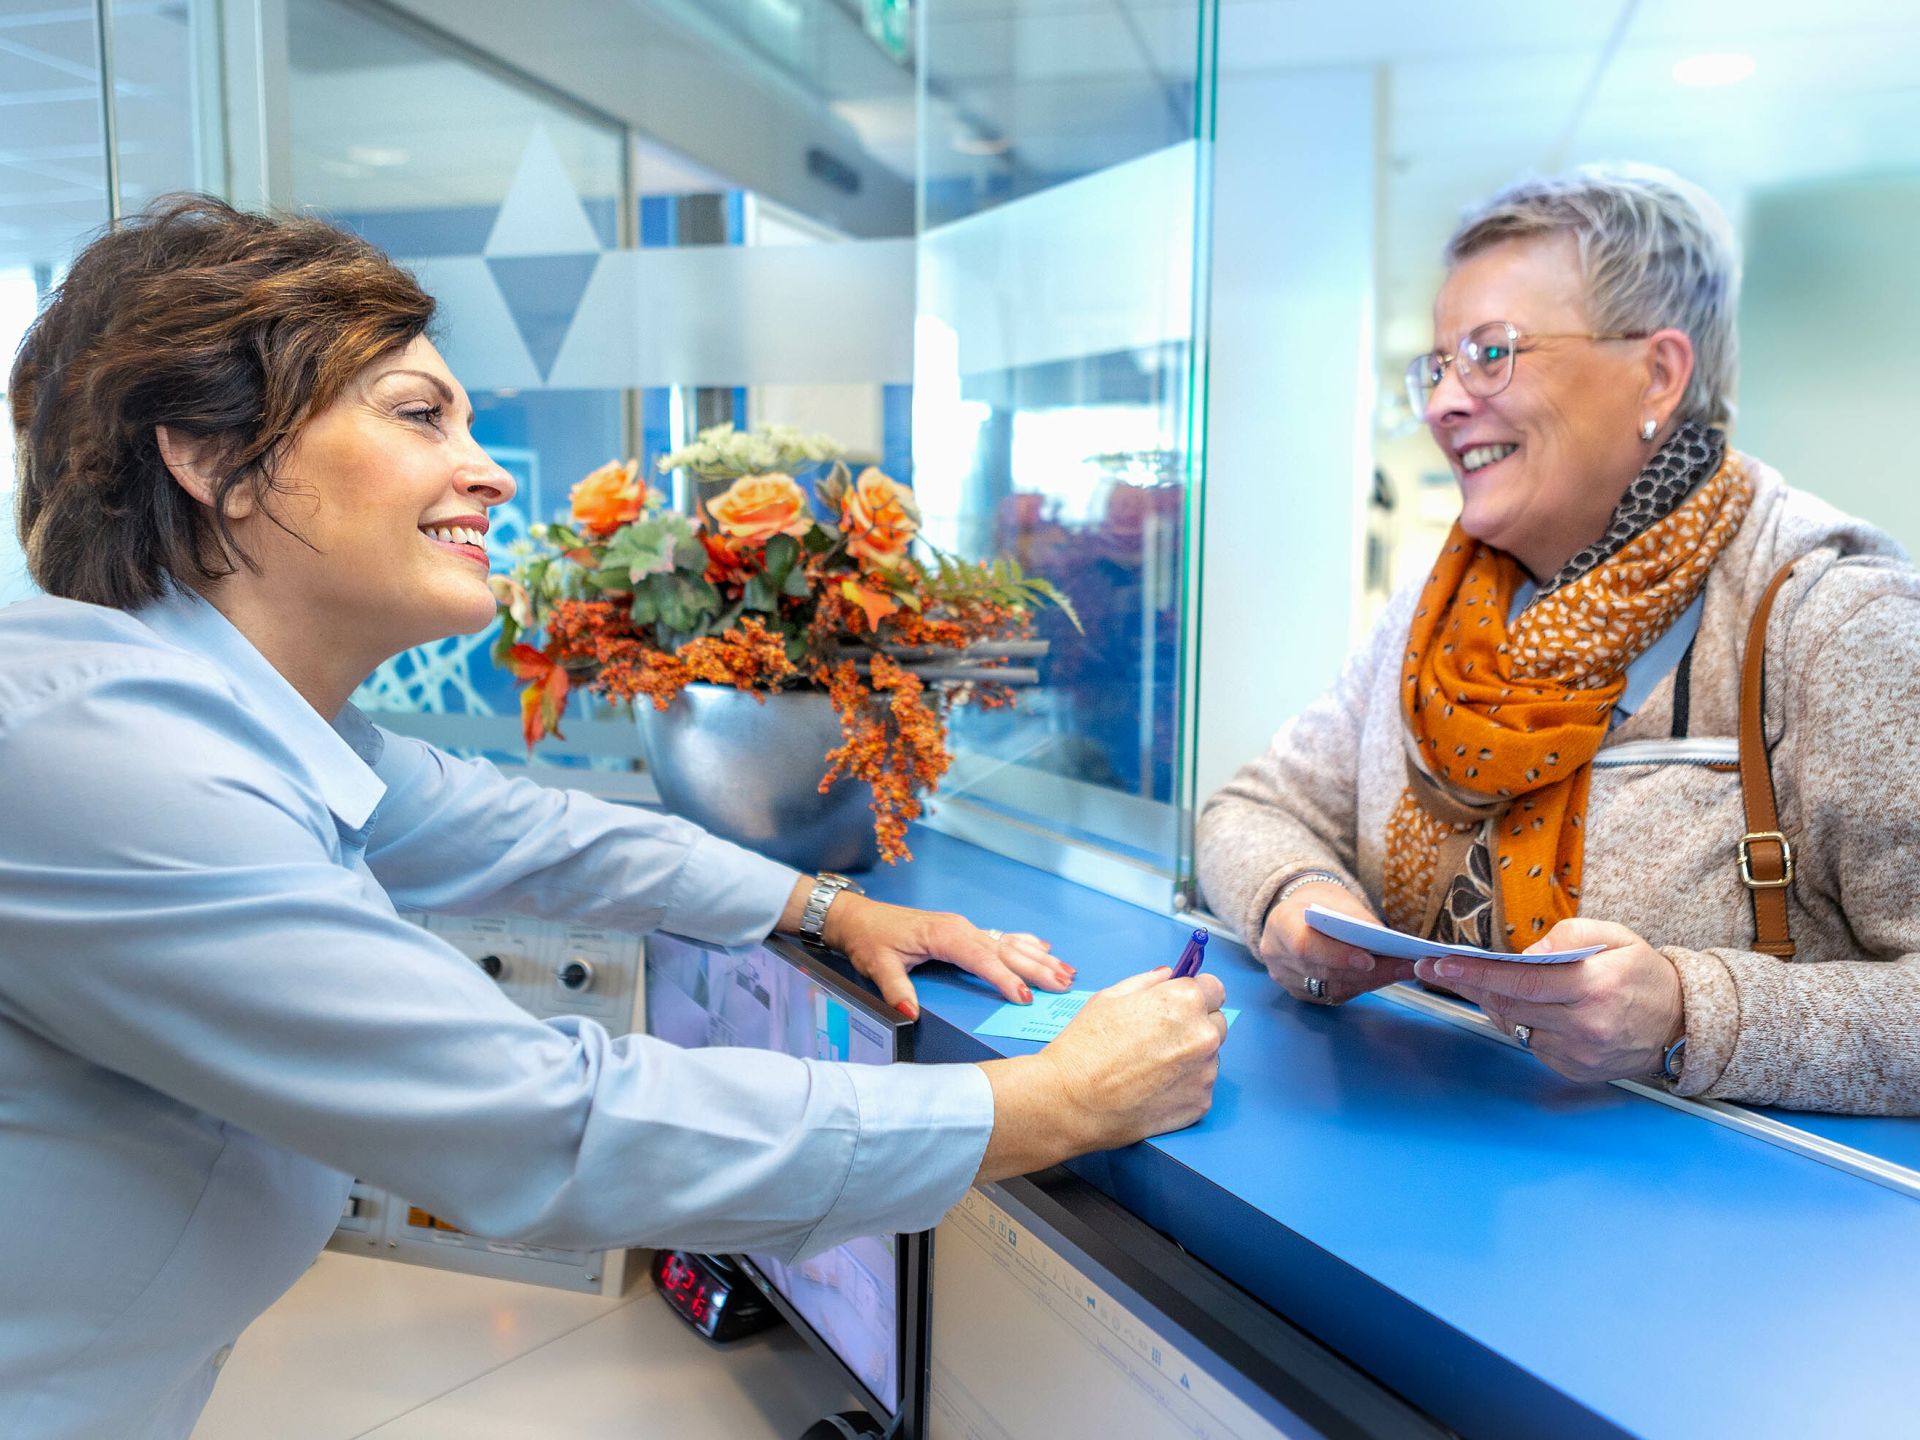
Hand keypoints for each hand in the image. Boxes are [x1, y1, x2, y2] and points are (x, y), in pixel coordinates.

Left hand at [820, 893, 1072, 1020]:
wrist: (858, 918)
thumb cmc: (869, 940)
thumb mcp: (877, 965)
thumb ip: (895, 988)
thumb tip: (910, 1012)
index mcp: (945, 935)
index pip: (982, 959)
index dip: (1005, 978)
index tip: (1024, 996)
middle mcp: (960, 929)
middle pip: (1005, 949)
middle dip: (1036, 967)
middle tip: (1063, 985)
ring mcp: (964, 928)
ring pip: (1009, 943)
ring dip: (1038, 957)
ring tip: (1066, 972)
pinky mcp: (963, 932)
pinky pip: (1001, 938)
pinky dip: (1025, 944)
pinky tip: (1044, 948)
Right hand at [976, 966, 1227, 1178]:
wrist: (1072, 1102)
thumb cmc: (1085, 1045)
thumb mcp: (1109, 997)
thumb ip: (1148, 982)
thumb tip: (1168, 975)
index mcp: (1184, 1001)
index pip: (1214, 989)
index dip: (1195, 995)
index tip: (1180, 1005)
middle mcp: (1204, 1035)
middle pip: (1215, 1023)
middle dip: (1195, 1026)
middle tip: (1160, 1039)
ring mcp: (1205, 1073)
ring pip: (1209, 1057)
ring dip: (1190, 1058)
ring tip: (1151, 1068)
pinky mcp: (1201, 1104)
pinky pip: (1200, 1086)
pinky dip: (1184, 1086)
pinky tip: (1153, 1089)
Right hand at [1258, 881, 1414, 1005]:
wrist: (1298, 913)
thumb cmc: (1319, 903)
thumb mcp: (1335, 899)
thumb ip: (1355, 919)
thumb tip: (1386, 942)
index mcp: (1280, 923)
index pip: (1304, 945)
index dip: (1336, 956)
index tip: (1368, 960)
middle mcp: (1276, 954)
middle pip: (1322, 971)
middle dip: (1365, 972)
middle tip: (1402, 966)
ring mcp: (1284, 977)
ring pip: (1330, 988)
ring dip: (1369, 982)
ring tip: (1400, 971)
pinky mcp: (1298, 991)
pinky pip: (1332, 995)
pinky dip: (1360, 987)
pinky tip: (1383, 978)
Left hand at [1411, 917, 1684, 1082]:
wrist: (1682, 1024)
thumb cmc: (1644, 974)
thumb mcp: (1616, 937)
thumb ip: (1569, 937)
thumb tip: (1527, 953)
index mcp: (1594, 988)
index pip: (1521, 981)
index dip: (1476, 972)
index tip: (1440, 963)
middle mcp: (1586, 1027)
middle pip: (1509, 1005)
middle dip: (1468, 985)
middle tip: (1433, 968)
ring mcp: (1580, 1055)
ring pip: (1516, 1027)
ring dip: (1494, 1004)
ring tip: (1478, 981)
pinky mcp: (1576, 1072)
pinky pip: (1533, 1045)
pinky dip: (1522, 1024)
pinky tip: (1523, 1007)